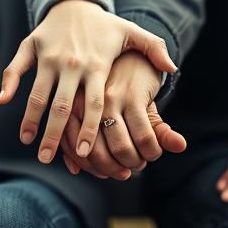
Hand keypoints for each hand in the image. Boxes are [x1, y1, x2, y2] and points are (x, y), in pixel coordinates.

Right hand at [0, 0, 176, 164]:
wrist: (75, 0)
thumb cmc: (105, 25)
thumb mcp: (132, 33)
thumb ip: (154, 50)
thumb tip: (173, 69)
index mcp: (97, 65)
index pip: (94, 104)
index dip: (89, 129)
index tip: (83, 152)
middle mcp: (72, 63)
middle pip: (63, 106)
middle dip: (53, 135)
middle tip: (46, 160)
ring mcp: (50, 56)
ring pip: (38, 93)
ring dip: (30, 119)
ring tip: (28, 142)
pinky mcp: (32, 46)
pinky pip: (16, 67)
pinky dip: (8, 83)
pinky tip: (3, 102)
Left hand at [59, 52, 185, 178]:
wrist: (133, 55)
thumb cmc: (111, 89)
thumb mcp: (98, 115)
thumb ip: (85, 142)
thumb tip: (73, 170)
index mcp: (73, 108)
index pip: (76, 153)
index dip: (94, 169)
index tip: (111, 172)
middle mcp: (88, 105)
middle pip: (96, 155)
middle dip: (114, 170)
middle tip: (128, 171)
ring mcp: (111, 102)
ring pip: (121, 149)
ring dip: (134, 162)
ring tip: (142, 160)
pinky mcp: (134, 98)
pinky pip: (144, 137)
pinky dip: (150, 150)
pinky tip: (154, 150)